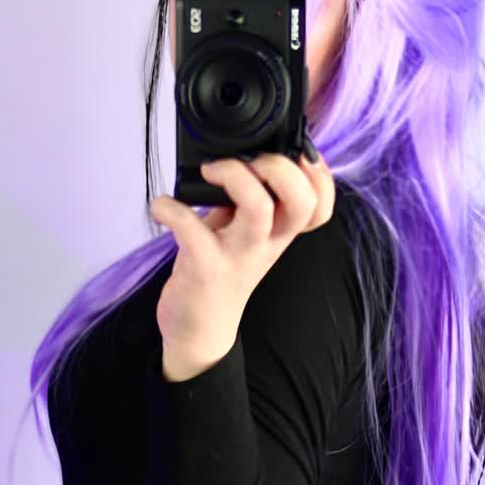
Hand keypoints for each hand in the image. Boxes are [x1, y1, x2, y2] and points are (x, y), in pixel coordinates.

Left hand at [149, 148, 336, 369]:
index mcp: (280, 233)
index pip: (321, 205)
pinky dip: (170, 208)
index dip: (319, 176)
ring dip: (233, 176)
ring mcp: (237, 255)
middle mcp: (266, 243)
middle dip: (278, 167)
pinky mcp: (204, 266)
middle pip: (300, 200)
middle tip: (246, 160)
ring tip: (209, 171)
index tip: (293, 154)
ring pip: (258, 208)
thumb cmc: (221, 271)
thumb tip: (239, 154)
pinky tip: (163, 207)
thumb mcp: (245, 236)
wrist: (199, 330)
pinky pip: (190, 226)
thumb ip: (249, 200)